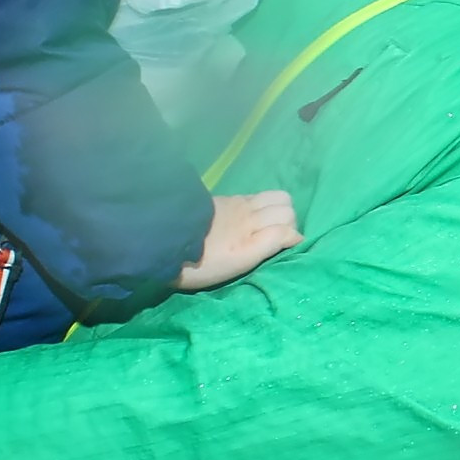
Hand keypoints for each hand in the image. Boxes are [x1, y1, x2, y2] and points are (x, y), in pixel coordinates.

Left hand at [176, 191, 302, 290]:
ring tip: (270, 225)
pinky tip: (252, 216)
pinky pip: (256, 196)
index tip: (287, 249)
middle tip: (279, 237)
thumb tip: (294, 236)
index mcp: (254, 233)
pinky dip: (263, 204)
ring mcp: (238, 204)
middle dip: (289, 221)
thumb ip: (269, 245)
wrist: (164, 240)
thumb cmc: (202, 263)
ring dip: (279, 209)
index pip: (289, 227)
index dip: (292, 238)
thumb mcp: (239, 262)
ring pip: (274, 197)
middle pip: (285, 207)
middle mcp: (250, 214)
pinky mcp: (226, 199)